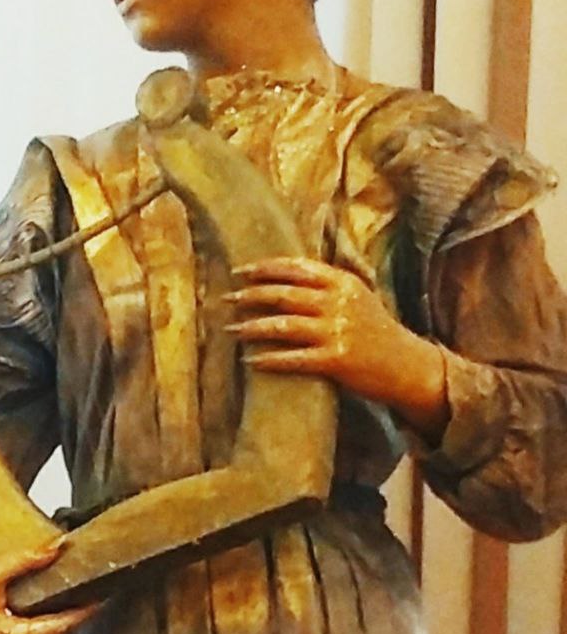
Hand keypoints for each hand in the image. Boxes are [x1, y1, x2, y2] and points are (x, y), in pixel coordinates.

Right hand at [0, 538, 98, 633]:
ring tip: (77, 595)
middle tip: (95, 590)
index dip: (85, 610)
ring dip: (61, 620)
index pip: (62, 625)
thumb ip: (23, 561)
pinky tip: (48, 606)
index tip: (104, 595)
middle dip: (77, 615)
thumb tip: (56, 548)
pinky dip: (44, 625)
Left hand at [225, 257, 448, 441]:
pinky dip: (269, 359)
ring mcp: (337, 332)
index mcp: (342, 282)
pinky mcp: (336, 360)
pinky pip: (293, 358)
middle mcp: (339, 303)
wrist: (407, 366)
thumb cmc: (375, 329)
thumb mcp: (356, 296)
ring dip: (251, 327)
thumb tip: (280, 273)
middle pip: (283, 295)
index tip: (239, 272)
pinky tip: (251, 360)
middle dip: (249, 295)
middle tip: (227, 299)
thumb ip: (325, 283)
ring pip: (282, 326)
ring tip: (231, 330)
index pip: (295, 267)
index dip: (264, 268)